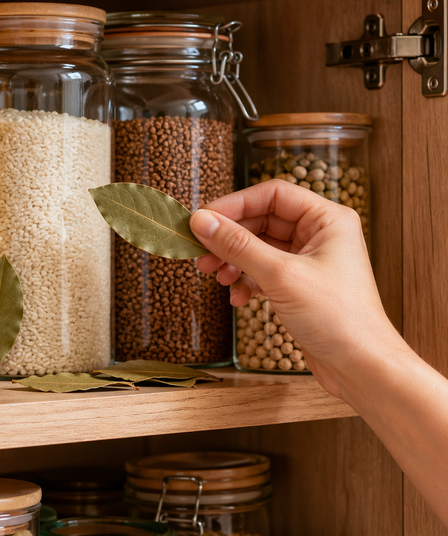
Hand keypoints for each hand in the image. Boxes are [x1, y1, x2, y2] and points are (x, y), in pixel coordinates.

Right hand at [189, 179, 400, 398]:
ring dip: (233, 261)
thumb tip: (202, 222)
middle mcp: (320, 235)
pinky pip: (263, 272)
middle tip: (201, 252)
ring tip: (217, 276)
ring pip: (259, 248)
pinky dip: (246, 282)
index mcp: (327, 219)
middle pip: (261, 221)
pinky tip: (238, 298)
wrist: (362, 367)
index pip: (272, 195)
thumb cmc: (338, 318)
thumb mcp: (280, 275)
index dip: (234, 204)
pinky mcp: (299, 286)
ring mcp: (309, 261)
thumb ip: (237, 245)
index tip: (203, 219)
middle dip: (229, 237)